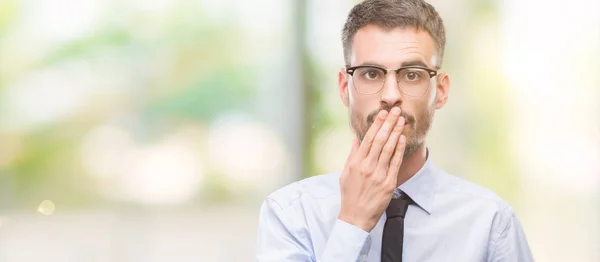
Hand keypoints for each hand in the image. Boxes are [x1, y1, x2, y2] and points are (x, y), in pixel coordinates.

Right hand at [338, 107, 406, 231]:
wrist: (356, 217)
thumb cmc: (349, 195)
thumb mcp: (345, 174)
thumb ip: (352, 155)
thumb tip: (356, 140)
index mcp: (355, 163)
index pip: (368, 138)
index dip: (377, 124)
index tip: (383, 113)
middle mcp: (367, 167)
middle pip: (380, 140)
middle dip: (389, 123)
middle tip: (396, 111)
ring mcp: (378, 175)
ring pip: (389, 149)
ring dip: (396, 133)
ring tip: (401, 120)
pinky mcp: (388, 183)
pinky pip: (395, 163)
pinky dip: (399, 150)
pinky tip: (402, 139)